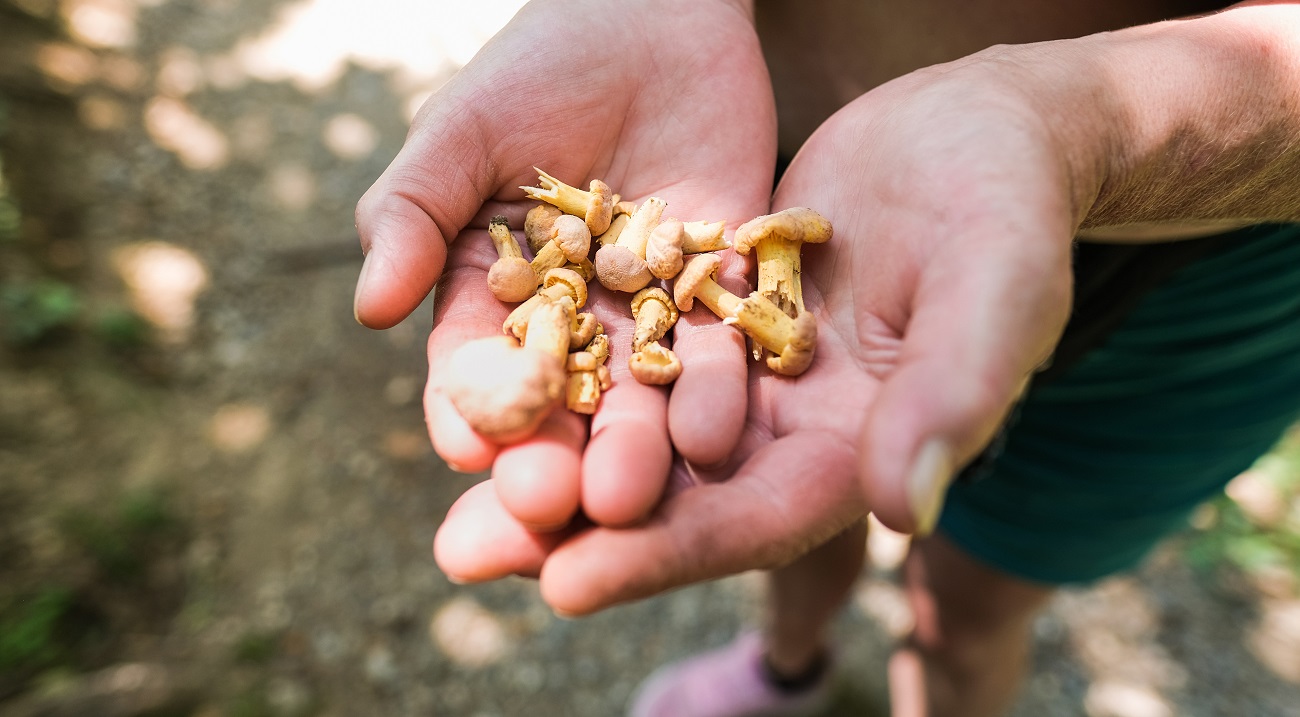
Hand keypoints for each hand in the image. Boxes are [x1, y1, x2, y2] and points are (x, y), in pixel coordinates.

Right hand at [354, 0, 775, 530]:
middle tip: (550, 502)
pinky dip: (715, 392)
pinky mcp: (722, 295)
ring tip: (630, 492)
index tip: (466, 451)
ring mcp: (649, 316)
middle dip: (554, 455)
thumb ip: (412, 213)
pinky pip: (721, 351)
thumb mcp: (461, 134)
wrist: (654, 16)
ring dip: (636, 447)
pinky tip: (710, 431)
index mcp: (495, 298)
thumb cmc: (537, 68)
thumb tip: (368, 308)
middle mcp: (571, 325)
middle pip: (560, 405)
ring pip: (641, 396)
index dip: (467, 410)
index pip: (473, 368)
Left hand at [436, 45, 1094, 613]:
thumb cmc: (1007, 203)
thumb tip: (903, 510)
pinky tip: (493, 376)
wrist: (976, 130)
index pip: (758, 521)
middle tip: (466, 552)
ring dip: (551, 456)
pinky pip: (632, 352)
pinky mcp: (715, 313)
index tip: (565, 581)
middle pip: (678, 498)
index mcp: (864, 449)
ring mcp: (752, 375)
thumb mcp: (994, 286)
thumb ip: (953, 393)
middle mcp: (796, 430)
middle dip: (574, 528)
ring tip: (454, 481)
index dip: (667, 555)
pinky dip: (570, 373)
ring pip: (638, 432)